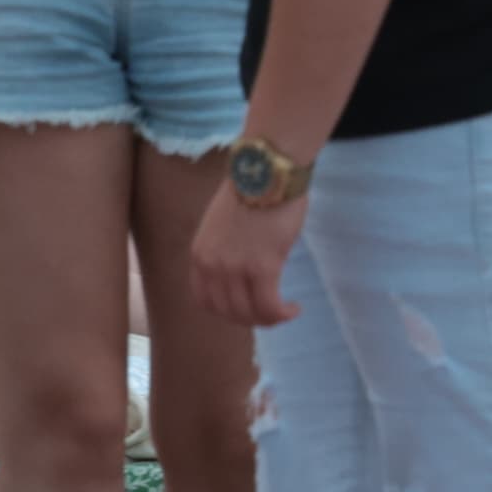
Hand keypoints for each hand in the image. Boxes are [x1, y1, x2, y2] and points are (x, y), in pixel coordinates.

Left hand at [186, 187, 303, 328]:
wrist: (266, 171)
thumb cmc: (252, 189)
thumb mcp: (224, 224)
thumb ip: (227, 248)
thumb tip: (245, 262)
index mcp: (199, 255)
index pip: (204, 301)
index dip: (226, 312)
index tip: (245, 309)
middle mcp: (212, 266)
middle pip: (226, 312)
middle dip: (250, 319)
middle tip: (270, 314)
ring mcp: (235, 268)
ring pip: (248, 312)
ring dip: (268, 319)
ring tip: (284, 312)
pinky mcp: (263, 266)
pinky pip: (269, 305)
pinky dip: (281, 314)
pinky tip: (292, 309)